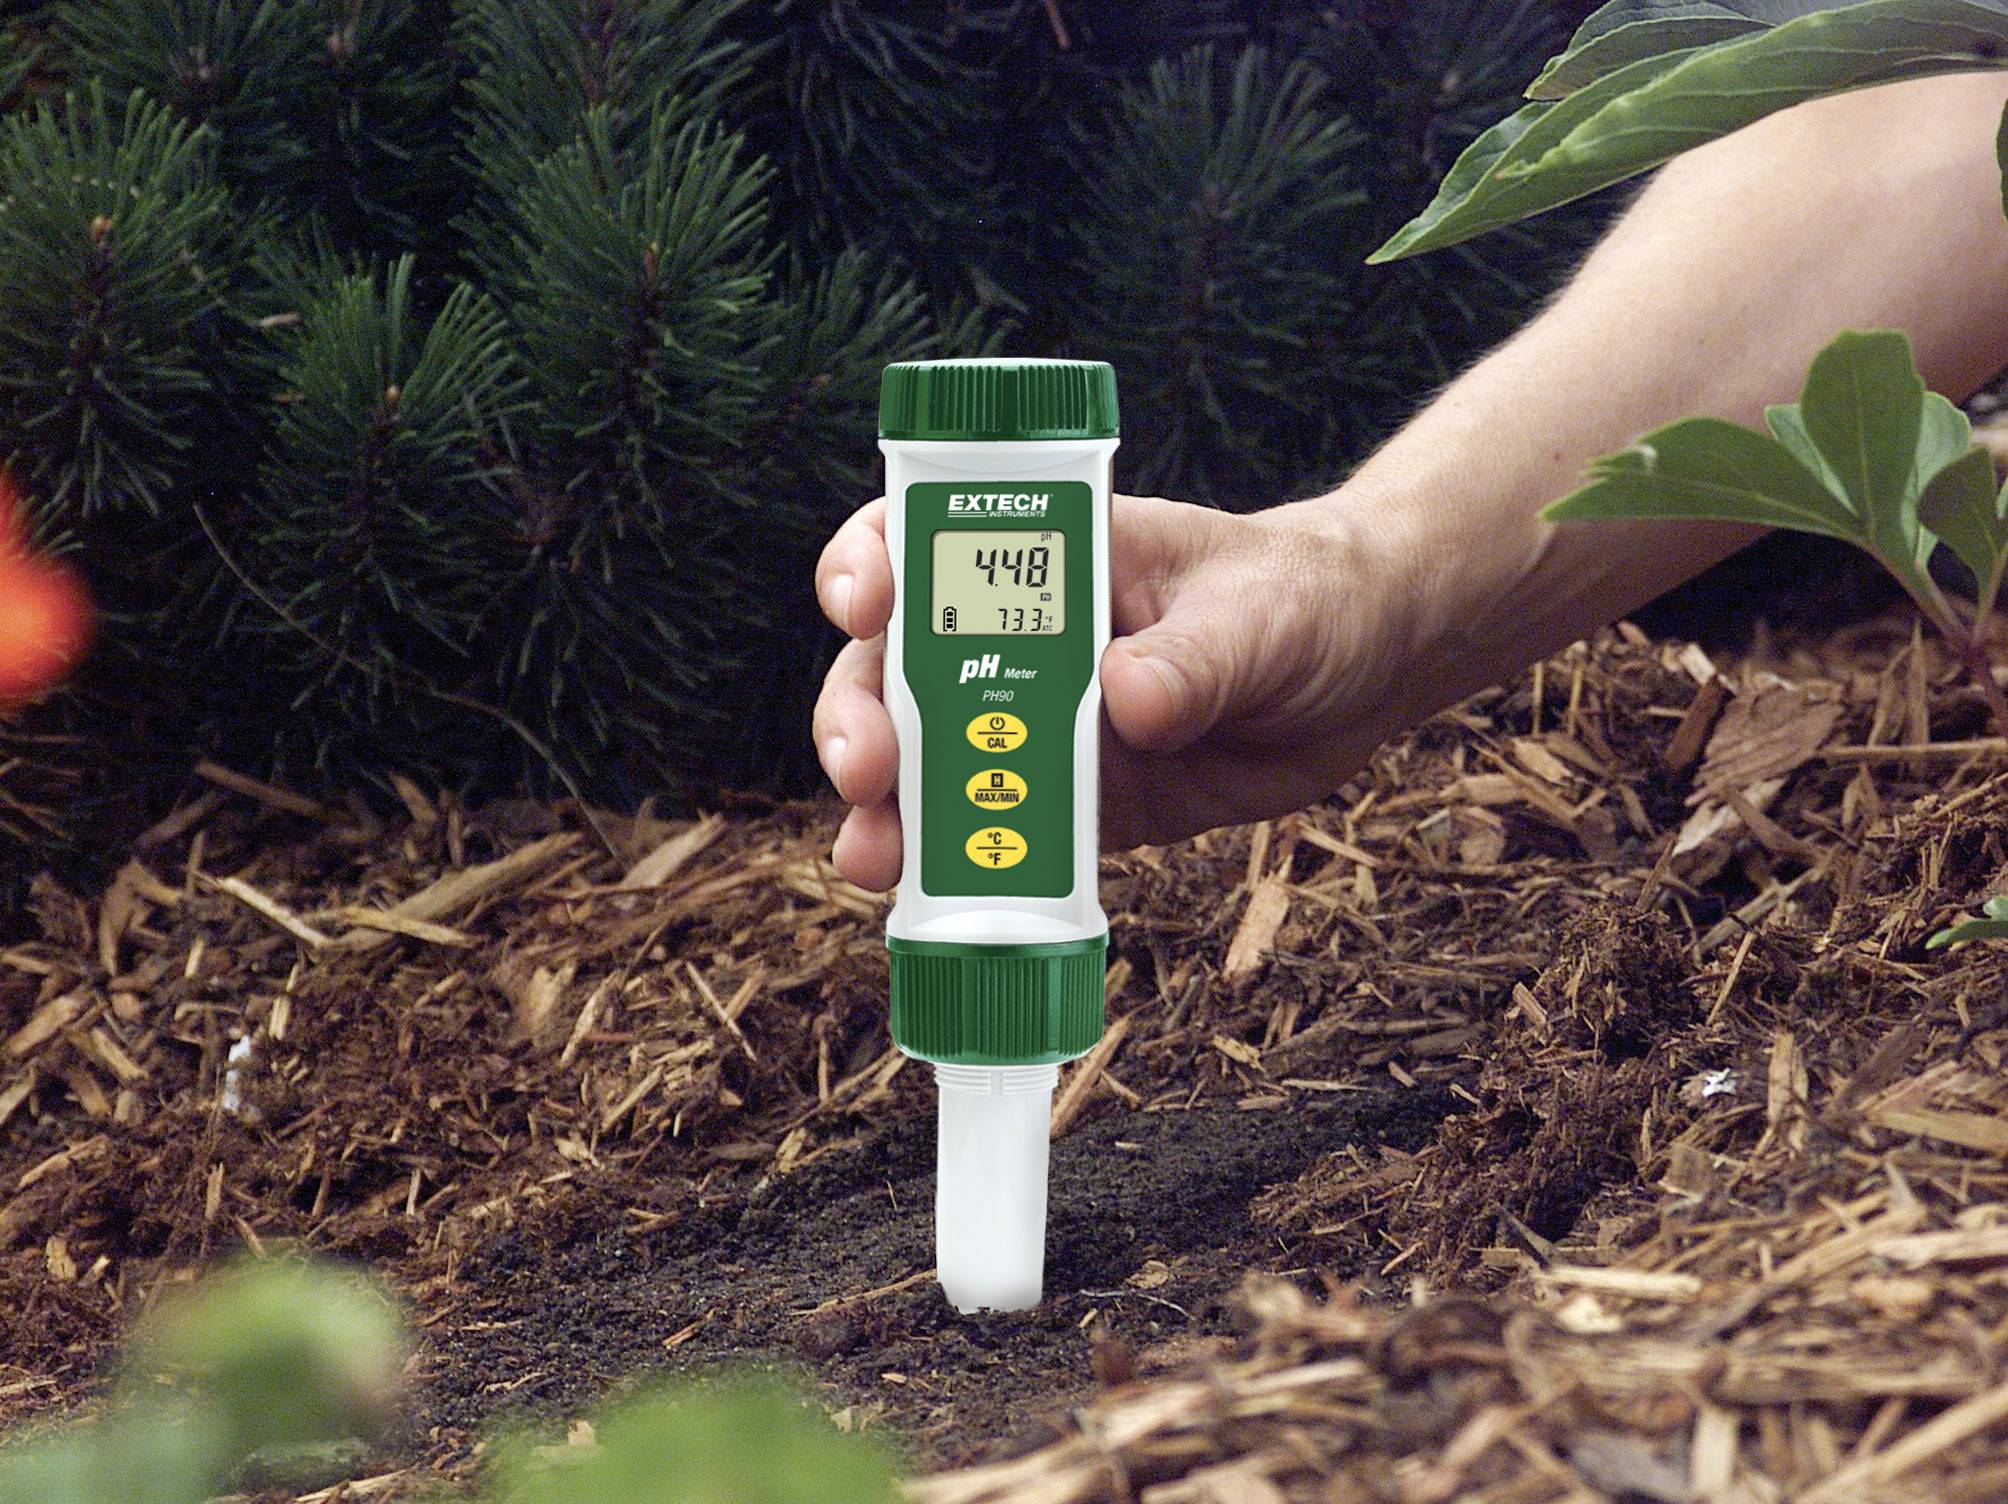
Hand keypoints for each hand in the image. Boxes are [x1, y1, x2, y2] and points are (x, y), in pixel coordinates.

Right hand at [812, 490, 1420, 890]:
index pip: (928, 540)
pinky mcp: (1079, 808)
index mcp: (1054, 558)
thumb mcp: (1262, 615)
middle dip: (859, 715)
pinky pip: (1003, 843)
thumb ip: (1195, 658)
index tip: (863, 604)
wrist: (1370, 671)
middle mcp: (1024, 641)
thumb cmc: (1307, 598)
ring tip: (871, 858)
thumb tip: (1124, 699)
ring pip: (933, 766)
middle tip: (866, 767)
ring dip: (890, 811)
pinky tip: (936, 907)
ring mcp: (1042, 729)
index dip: (870, 564)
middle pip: (898, 669)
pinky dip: (965, 875)